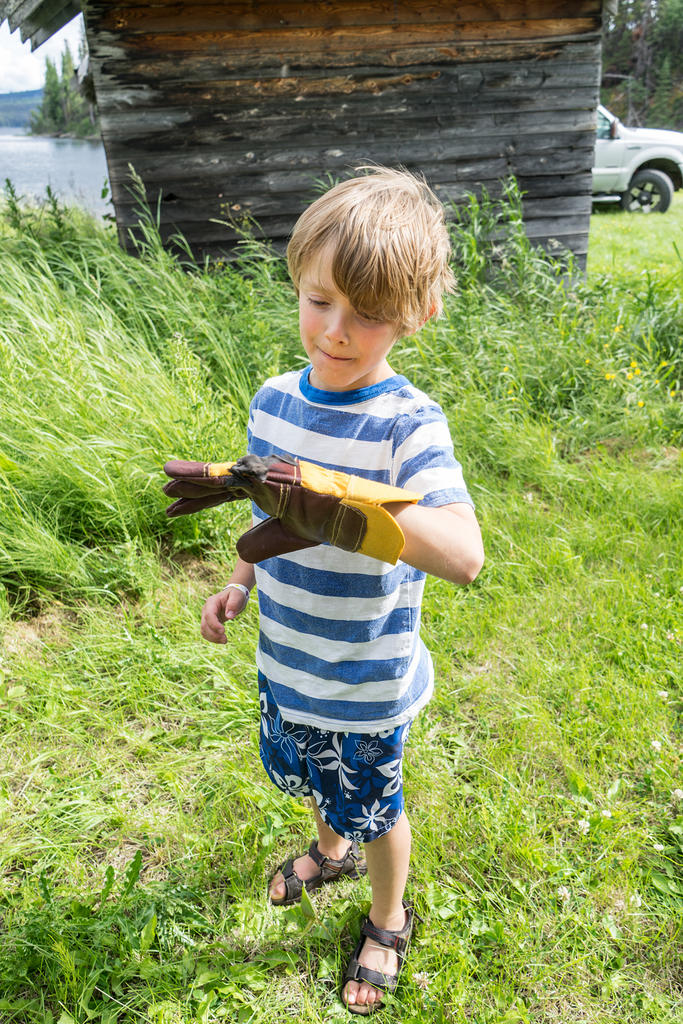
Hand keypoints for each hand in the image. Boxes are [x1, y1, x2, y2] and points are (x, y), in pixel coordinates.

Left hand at [163, 453, 422, 564]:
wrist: (355, 517)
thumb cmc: (325, 524)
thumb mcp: (285, 536)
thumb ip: (261, 542)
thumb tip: (237, 549)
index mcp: (264, 489)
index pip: (224, 493)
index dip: (197, 500)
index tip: (170, 506)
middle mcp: (264, 476)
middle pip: (219, 482)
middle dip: (190, 485)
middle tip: (161, 484)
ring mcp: (271, 474)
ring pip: (225, 476)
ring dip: (196, 477)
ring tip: (167, 477)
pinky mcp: (280, 478)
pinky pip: (243, 477)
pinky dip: (219, 477)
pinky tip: (202, 477)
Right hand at [200, 587, 247, 643]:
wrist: (233, 596)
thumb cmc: (236, 595)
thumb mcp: (238, 596)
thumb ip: (234, 603)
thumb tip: (229, 616)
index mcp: (212, 602)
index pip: (209, 615)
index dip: (214, 624)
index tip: (223, 631)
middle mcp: (206, 609)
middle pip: (204, 624)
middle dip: (213, 634)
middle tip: (225, 640)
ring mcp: (206, 616)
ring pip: (204, 630)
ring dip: (212, 638)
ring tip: (225, 641)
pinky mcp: (209, 622)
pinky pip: (207, 633)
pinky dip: (212, 638)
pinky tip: (221, 640)